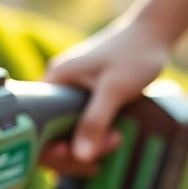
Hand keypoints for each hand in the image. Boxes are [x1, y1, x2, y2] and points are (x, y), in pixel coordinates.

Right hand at [39, 21, 170, 175]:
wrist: (154, 31)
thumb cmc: (134, 54)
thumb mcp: (114, 90)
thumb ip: (95, 122)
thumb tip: (80, 157)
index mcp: (52, 82)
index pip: (33, 128)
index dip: (47, 148)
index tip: (71, 155)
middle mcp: (54, 88)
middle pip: (48, 134)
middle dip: (74, 151)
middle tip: (105, 152)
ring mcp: (68, 92)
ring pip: (65, 132)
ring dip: (87, 145)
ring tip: (116, 140)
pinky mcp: (82, 95)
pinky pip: (77, 124)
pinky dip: (91, 137)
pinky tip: (109, 141)